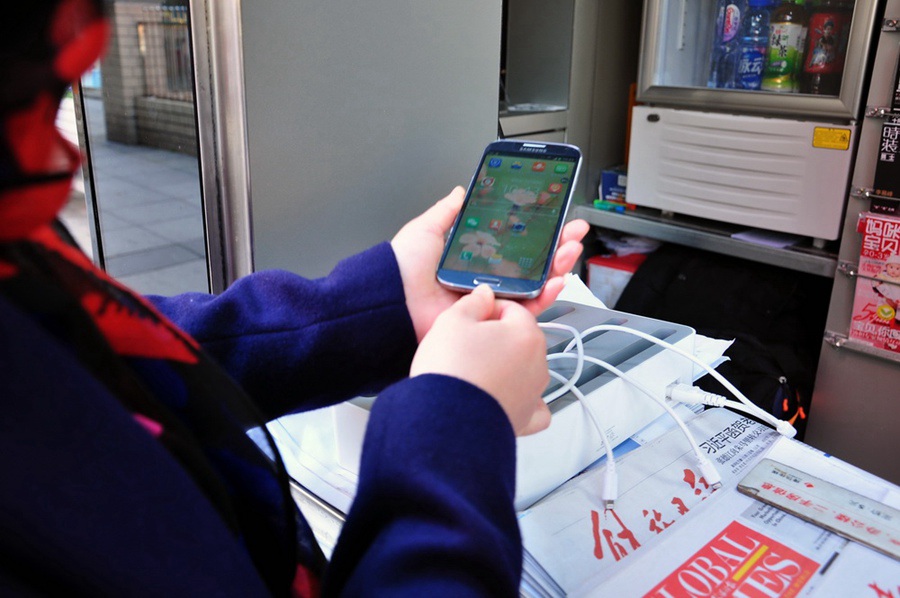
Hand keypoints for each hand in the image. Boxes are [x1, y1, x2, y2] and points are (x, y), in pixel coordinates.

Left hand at [391, 186, 589, 341]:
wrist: (393, 303)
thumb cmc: (402, 270)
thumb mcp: (425, 230)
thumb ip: (447, 211)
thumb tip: (461, 190)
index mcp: (471, 257)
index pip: (513, 242)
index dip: (536, 230)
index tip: (555, 217)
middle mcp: (484, 279)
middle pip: (531, 262)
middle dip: (556, 245)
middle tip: (573, 231)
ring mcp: (491, 300)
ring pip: (536, 284)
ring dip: (558, 266)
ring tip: (570, 250)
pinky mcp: (493, 320)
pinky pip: (527, 309)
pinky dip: (547, 295)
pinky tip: (557, 280)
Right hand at [409, 285, 550, 435]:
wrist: (446, 421)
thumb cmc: (451, 370)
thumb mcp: (452, 320)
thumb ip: (473, 301)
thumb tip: (485, 294)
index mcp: (526, 334)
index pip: (513, 309)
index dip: (488, 309)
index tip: (471, 316)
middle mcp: (538, 363)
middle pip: (520, 339)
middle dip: (498, 338)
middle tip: (466, 344)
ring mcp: (534, 393)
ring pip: (525, 369)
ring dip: (506, 366)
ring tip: (474, 371)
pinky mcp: (525, 418)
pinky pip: (534, 407)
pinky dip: (523, 400)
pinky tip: (506, 395)